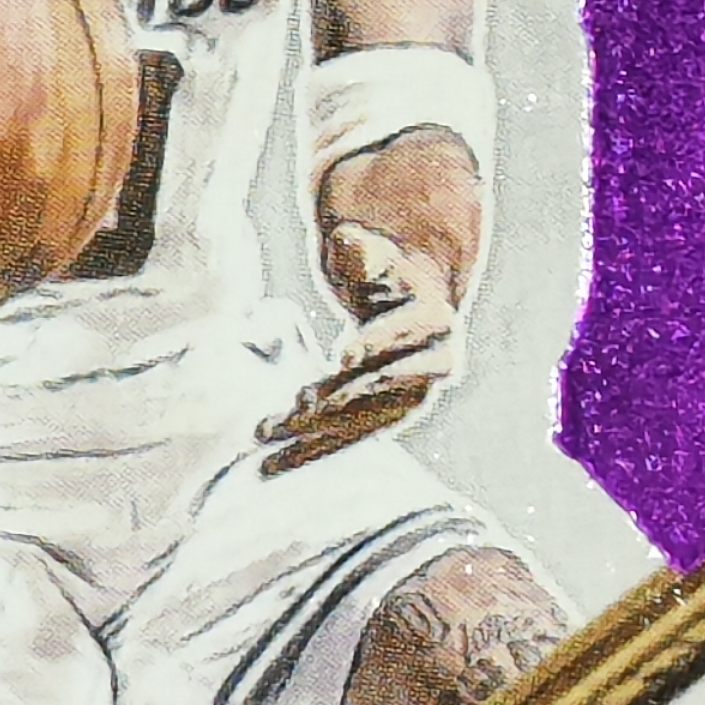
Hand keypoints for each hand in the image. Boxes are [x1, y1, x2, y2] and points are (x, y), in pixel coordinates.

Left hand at [257, 219, 463, 475]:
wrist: (402, 300)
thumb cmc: (381, 269)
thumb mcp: (372, 252)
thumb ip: (363, 250)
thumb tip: (348, 240)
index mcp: (436, 319)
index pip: (406, 335)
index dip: (377, 344)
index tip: (343, 355)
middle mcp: (434, 365)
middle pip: (381, 386)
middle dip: (338, 396)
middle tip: (297, 404)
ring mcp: (411, 397)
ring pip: (362, 422)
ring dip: (316, 434)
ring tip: (268, 436)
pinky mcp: (384, 419)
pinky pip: (348, 439)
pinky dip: (311, 450)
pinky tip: (272, 464)